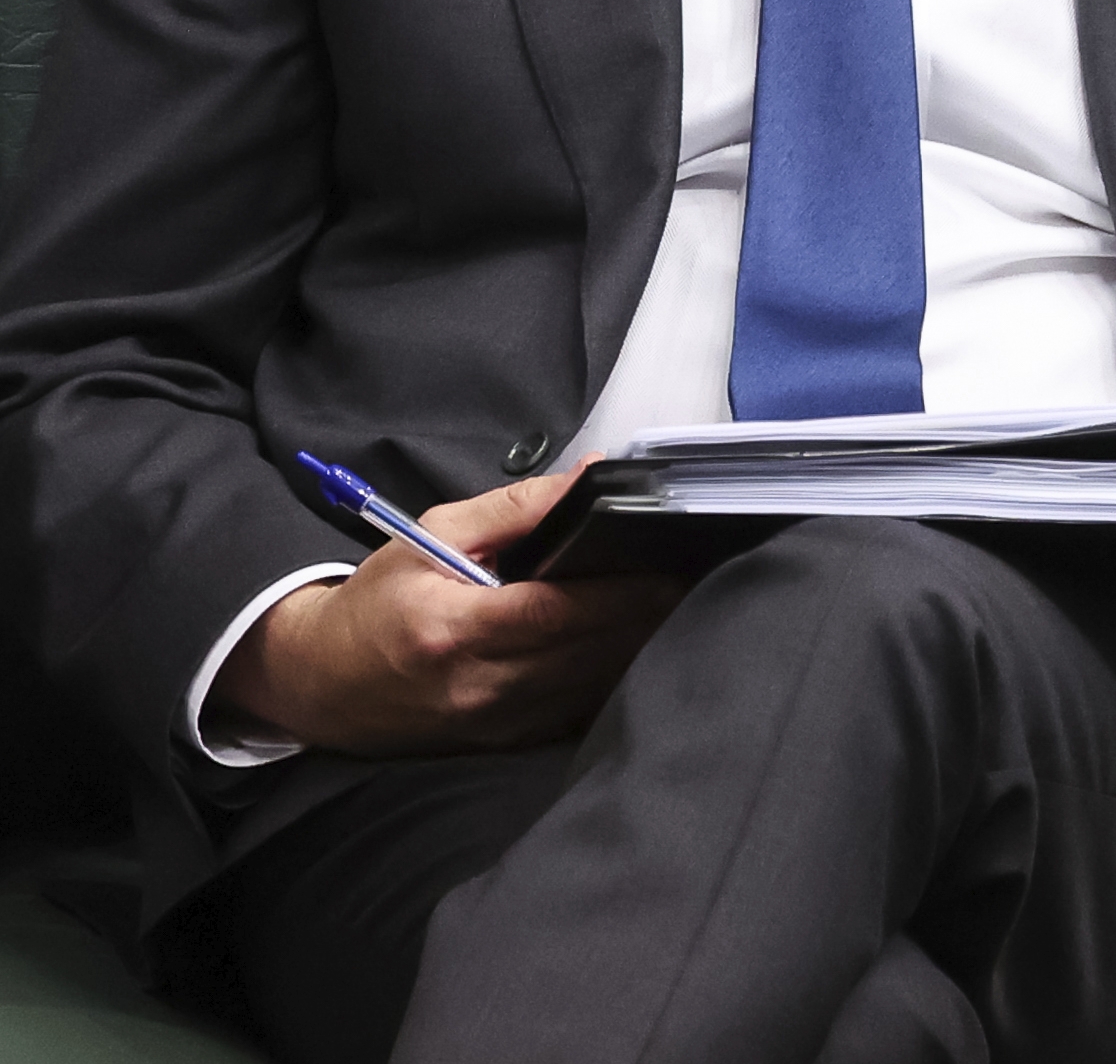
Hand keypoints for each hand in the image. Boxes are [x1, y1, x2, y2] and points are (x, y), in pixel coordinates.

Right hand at [212, 463, 681, 754]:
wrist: (316, 682)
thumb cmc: (377, 601)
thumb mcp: (432, 535)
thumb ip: (518, 507)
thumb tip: (593, 476)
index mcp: (453, 630)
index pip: (559, 613)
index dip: (623, 592)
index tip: (672, 567)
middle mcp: (476, 686)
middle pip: (587, 651)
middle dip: (646, 616)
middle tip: (693, 581)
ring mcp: (491, 724)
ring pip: (590, 687)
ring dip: (638, 649)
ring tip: (678, 610)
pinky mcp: (502, 744)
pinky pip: (576, 714)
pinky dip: (610, 682)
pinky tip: (637, 651)